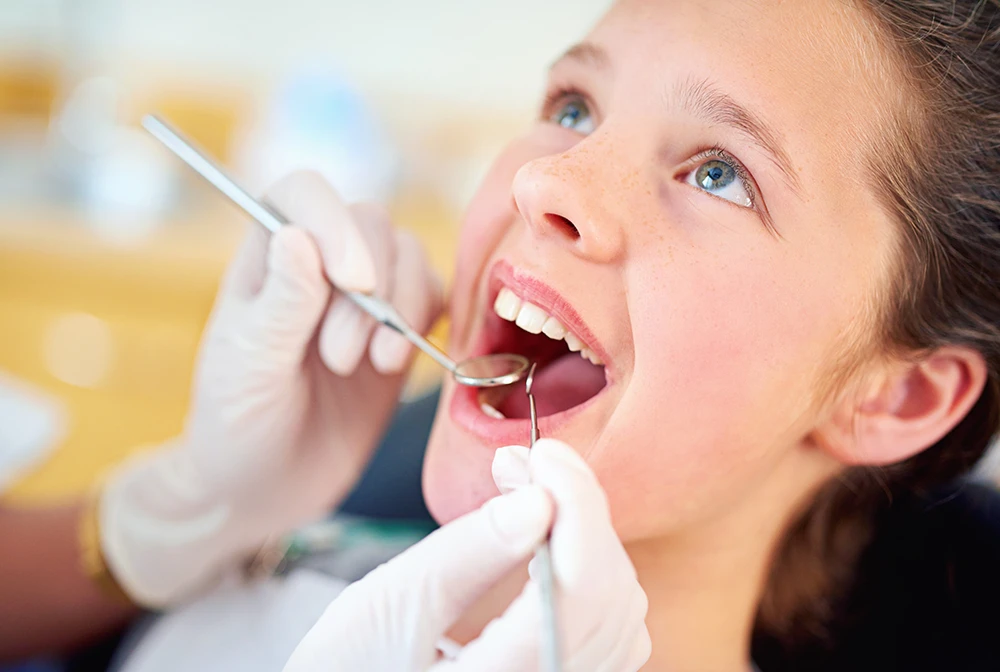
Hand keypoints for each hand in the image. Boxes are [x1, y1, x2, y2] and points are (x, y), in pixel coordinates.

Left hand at [99, 171, 442, 605]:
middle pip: (367, 222)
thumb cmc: (238, 425)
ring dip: (400, 308)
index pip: (303, 194)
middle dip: (369, 288)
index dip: (334, 222)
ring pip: (407, 254)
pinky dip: (426, 322)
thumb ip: (281, 304)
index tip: (352, 282)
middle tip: (339, 358)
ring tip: (371, 366)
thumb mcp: (247, 366)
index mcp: (267, 258)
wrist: (268, 488)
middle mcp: (318, 265)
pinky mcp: (400, 330)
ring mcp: (364, 297)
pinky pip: (434, 294)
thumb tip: (300, 235)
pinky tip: (394, 365)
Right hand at [283, 439, 650, 671]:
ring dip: (583, 538)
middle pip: (611, 592)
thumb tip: (539, 499)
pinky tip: (543, 540)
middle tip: (522, 465)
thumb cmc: (346, 668)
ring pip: (620, 610)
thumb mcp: (390, 607)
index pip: (586, 586)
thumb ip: (469, 553)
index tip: (545, 454)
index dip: (577, 505)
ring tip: (526, 493)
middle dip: (576, 511)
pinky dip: (585, 572)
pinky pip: (608, 631)